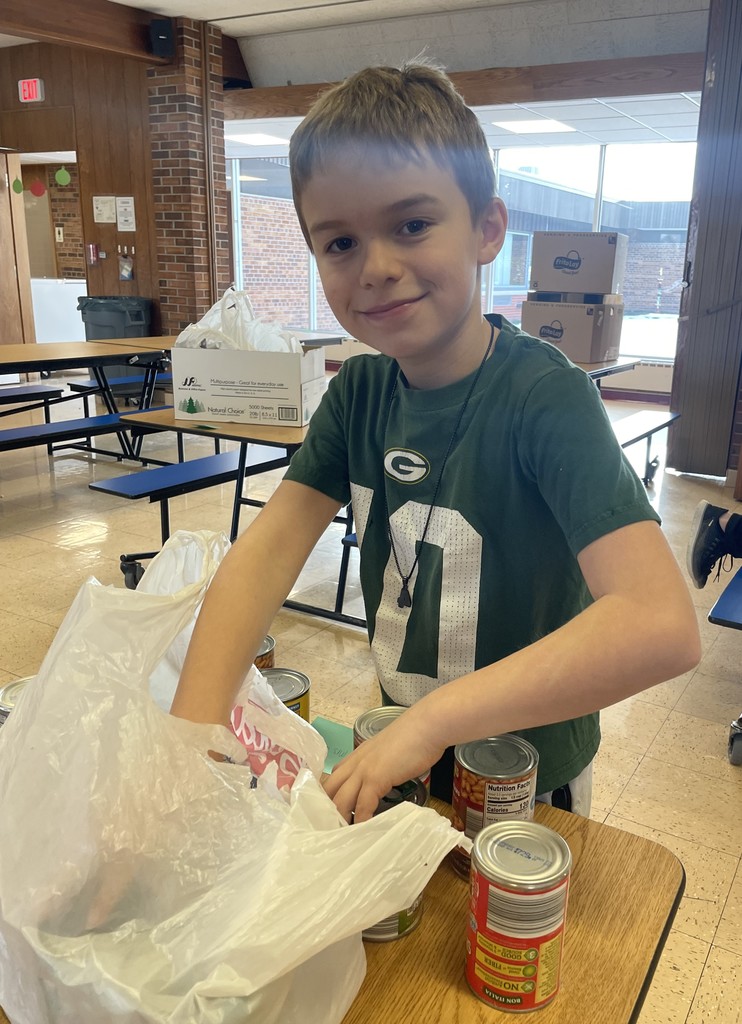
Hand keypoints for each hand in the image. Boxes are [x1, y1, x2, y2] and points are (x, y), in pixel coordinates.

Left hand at [322, 705, 445, 822]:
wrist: (427, 726)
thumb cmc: (415, 737)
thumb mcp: (390, 751)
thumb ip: (382, 765)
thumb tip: (387, 779)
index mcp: (357, 756)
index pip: (333, 779)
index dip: (329, 797)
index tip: (330, 815)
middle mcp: (355, 763)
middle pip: (329, 790)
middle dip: (327, 812)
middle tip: (330, 832)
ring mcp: (363, 770)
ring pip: (340, 800)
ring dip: (340, 820)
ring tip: (341, 838)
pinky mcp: (376, 778)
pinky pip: (362, 806)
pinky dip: (361, 821)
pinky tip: (364, 832)